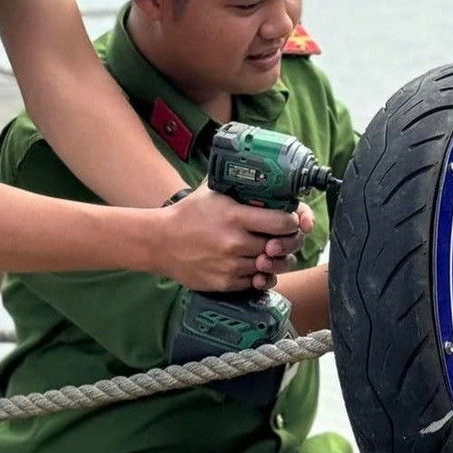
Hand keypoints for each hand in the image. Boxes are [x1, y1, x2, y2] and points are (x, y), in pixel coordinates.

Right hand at [158, 185, 306, 290]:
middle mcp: (234, 242)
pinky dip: (259, 276)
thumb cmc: (188, 214)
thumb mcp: (211, 190)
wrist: (160, 242)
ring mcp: (229, 265)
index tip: (290, 221)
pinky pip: (254, 283)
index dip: (292, 222)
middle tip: (286, 238)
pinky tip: (256, 267)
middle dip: (288, 243)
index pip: (282, 223)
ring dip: (275, 261)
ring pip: (269, 267)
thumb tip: (260, 169)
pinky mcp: (224, 283)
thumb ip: (236, 182)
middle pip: (280, 247)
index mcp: (235, 216)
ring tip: (272, 253)